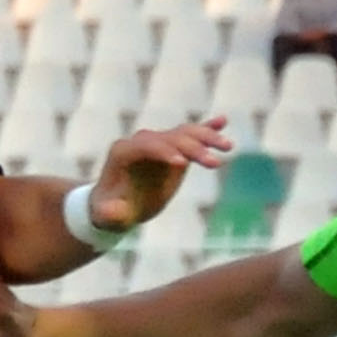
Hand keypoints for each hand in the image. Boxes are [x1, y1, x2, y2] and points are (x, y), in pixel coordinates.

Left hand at [85, 115, 231, 235]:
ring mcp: (158, 142)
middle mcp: (141, 141)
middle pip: (170, 138)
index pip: (146, 145)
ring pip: (184, 134)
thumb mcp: (108, 215)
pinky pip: (190, 135)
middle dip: (192, 148)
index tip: (183, 165)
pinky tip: (223, 121)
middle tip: (214, 163)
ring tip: (228, 147)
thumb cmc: (110, 210)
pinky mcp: (172, 148)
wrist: (116, 203)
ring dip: (206, 138)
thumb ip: (110, 213)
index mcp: (123, 152)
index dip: (164, 152)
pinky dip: (206, 127)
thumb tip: (112, 211)